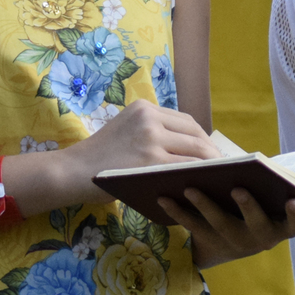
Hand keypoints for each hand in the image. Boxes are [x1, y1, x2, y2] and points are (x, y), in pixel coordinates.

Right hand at [64, 100, 219, 201]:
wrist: (71, 171)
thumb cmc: (99, 158)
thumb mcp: (125, 130)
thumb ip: (154, 133)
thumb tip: (193, 151)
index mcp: (144, 108)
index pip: (187, 121)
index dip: (204, 138)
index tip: (213, 154)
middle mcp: (150, 118)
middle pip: (196, 134)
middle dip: (213, 153)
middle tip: (224, 169)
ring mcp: (151, 139)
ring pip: (195, 152)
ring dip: (211, 166)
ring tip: (218, 179)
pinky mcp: (151, 161)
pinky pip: (184, 169)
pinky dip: (198, 177)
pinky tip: (203, 187)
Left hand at [156, 186, 294, 268]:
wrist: (226, 245)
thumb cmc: (254, 208)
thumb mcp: (269, 203)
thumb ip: (270, 188)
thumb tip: (260, 162)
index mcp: (280, 227)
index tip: (292, 200)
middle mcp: (260, 239)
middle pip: (256, 225)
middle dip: (247, 206)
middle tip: (237, 188)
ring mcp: (235, 244)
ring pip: (221, 225)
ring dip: (205, 205)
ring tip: (190, 187)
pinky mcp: (209, 245)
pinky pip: (193, 227)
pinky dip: (178, 211)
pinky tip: (164, 197)